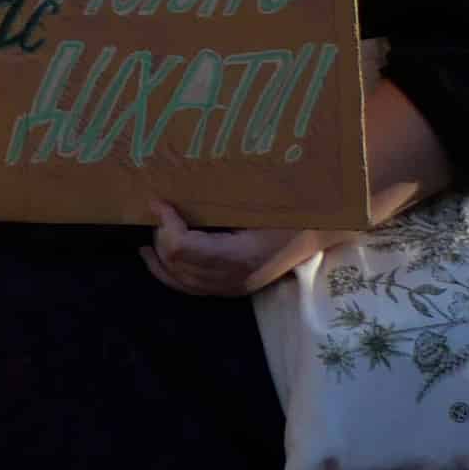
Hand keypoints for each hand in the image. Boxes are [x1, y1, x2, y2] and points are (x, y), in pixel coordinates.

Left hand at [143, 201, 329, 298]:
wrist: (319, 231)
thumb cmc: (291, 208)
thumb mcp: (259, 197)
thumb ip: (220, 196)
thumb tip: (182, 180)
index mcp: (241, 255)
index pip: (183, 248)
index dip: (165, 225)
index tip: (158, 202)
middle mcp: (235, 278)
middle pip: (177, 266)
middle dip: (160, 239)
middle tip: (157, 214)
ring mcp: (235, 287)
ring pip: (182, 283)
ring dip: (160, 259)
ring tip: (149, 240)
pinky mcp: (235, 289)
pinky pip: (193, 289)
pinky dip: (172, 274)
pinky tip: (161, 260)